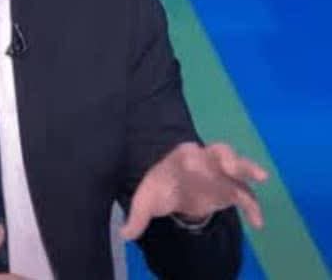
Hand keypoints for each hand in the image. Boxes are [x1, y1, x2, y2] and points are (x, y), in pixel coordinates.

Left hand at [120, 142, 268, 239]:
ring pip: (239, 169)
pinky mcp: (232, 189)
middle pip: (220, 151)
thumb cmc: (160, 189)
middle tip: (233, 165)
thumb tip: (124, 234)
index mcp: (183, 156)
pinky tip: (258, 223)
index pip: (190, 152)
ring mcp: (222, 173)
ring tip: (261, 176)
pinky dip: (253, 207)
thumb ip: (137, 218)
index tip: (195, 157)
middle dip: (228, 156)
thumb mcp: (146, 202)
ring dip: (249, 170)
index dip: (194, 154)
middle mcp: (206, 159)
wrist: (176, 192)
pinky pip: (246, 195)